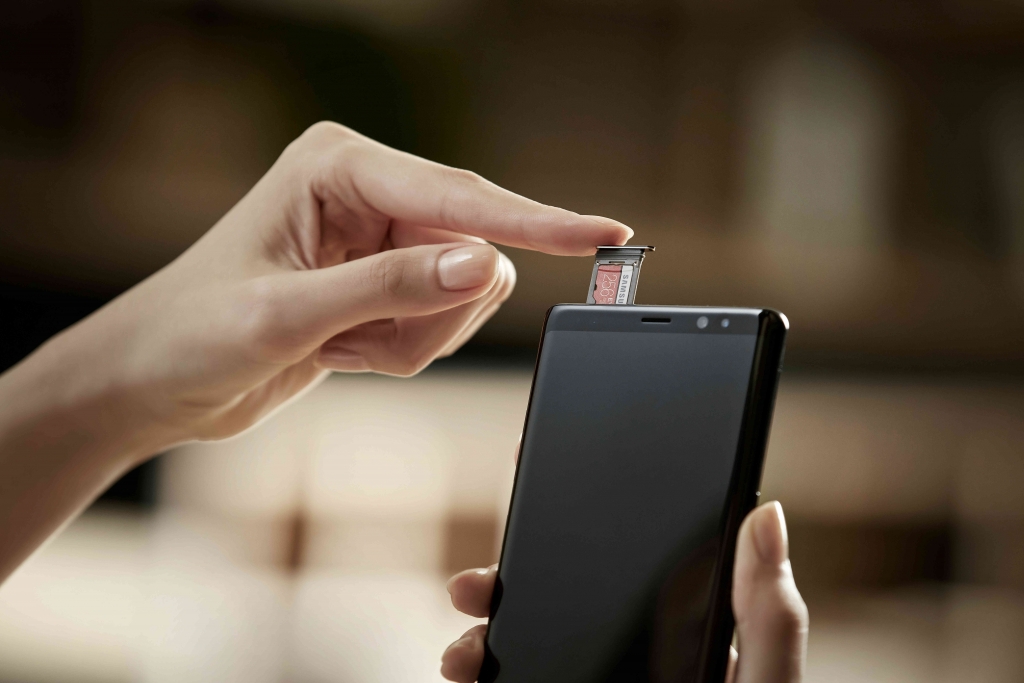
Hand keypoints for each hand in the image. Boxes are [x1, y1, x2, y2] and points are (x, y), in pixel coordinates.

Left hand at [62, 122, 630, 444]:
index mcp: (339, 166)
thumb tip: (486, 266)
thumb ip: (390, 288)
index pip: (460, 195)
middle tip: (359, 343)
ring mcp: (380, 235)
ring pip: (464, 292)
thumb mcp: (287, 316)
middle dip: (430, 315)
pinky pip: (441, 319)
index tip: (607, 236)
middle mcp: (368, 189)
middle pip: (471, 248)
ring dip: (411, 338)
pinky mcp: (384, 277)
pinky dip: (402, 349)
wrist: (154, 382)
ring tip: (340, 346)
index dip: (537, 222)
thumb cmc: (191, 335)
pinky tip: (343, 350)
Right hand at [442, 501, 807, 682]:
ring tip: (462, 655)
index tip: (533, 507)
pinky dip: (487, 679)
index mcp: (690, 637)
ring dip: (484, 642)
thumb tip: (765, 515)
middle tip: (472, 589)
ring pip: (533, 651)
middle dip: (508, 590)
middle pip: (564, 607)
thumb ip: (769, 616)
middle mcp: (641, 661)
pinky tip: (470, 678)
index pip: (630, 570)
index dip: (577, 536)